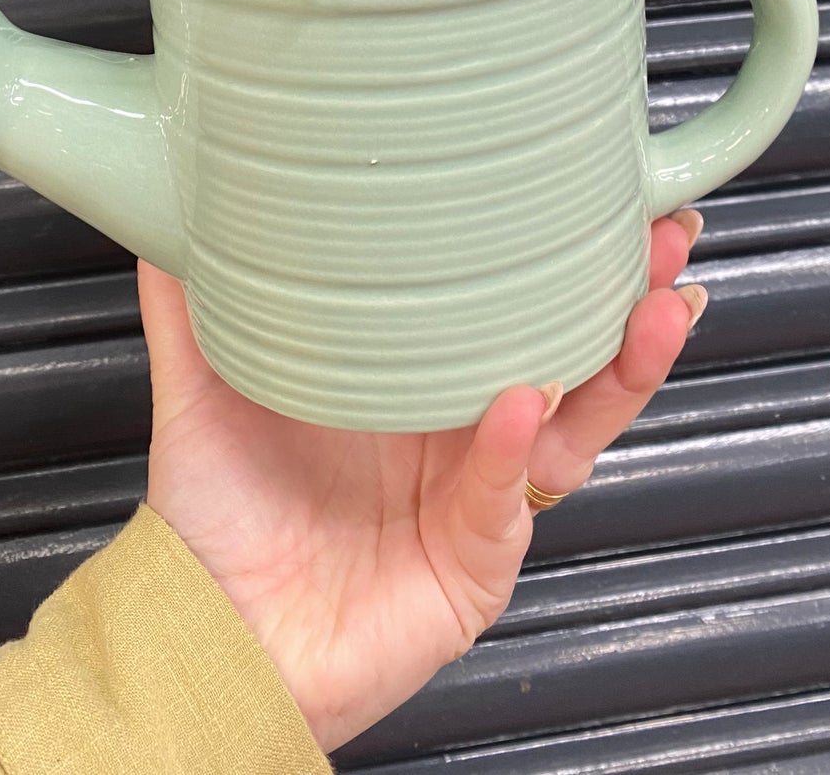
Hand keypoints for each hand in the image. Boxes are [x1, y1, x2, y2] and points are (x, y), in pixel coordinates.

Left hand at [140, 213, 703, 752]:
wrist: (205, 633)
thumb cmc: (216, 525)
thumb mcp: (205, 389)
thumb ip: (195, 301)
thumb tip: (165, 207)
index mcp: (419, 380)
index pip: (515, 304)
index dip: (567, 254)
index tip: (606, 195)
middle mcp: (463, 434)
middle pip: (575, 354)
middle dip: (629, 295)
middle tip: (664, 236)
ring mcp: (478, 499)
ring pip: (575, 427)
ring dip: (621, 369)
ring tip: (653, 309)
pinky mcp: (474, 566)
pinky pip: (503, 499)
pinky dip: (512, 452)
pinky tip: (521, 404)